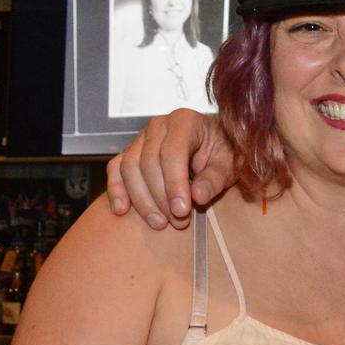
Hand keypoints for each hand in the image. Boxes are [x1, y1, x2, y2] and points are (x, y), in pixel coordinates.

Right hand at [106, 109, 234, 229]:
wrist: (214, 144)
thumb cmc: (222, 153)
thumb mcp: (229, 166)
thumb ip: (215, 179)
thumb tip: (197, 196)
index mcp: (185, 122)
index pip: (172, 153)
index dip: (175, 184)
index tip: (182, 211)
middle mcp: (159, 125)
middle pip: (148, 162)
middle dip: (160, 197)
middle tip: (177, 221)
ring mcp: (141, 137)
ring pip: (129, 168)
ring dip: (141, 199)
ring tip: (159, 223)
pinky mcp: (129, 151)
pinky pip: (115, 169)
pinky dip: (117, 190)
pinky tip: (122, 210)